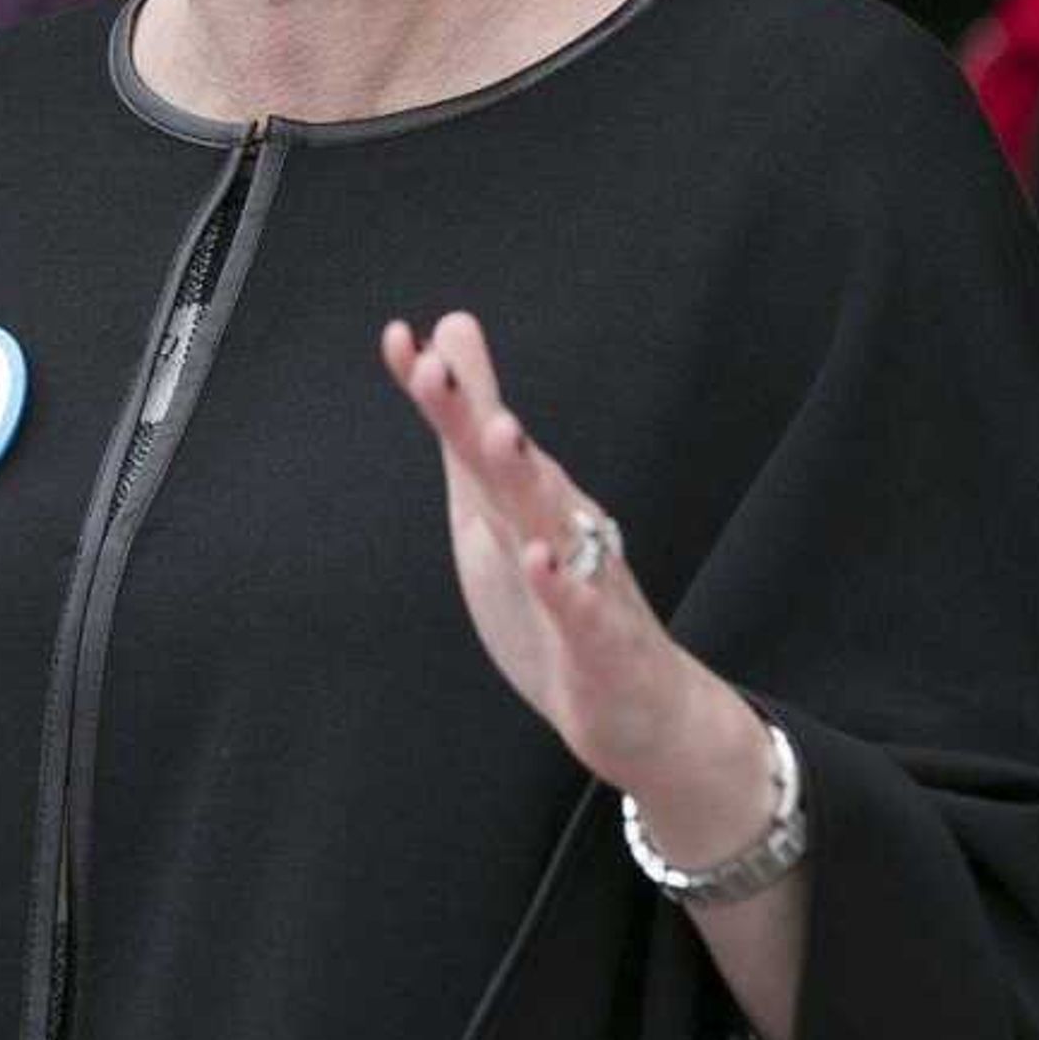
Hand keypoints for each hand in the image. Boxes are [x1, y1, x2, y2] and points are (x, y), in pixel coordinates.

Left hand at [379, 311, 742, 806]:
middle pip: (511, 466)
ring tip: (499, 435)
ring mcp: (586, 579)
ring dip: (526, 479)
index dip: (439, 393)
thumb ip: (468, 425)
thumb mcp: (493, 505)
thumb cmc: (559, 595)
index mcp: (529, 497)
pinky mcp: (601, 642)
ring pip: (553, 523)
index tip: (397, 340)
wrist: (641, 706)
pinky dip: (561, 584)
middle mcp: (559, 524)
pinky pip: (581, 609)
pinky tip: (538, 558)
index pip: (477, 436)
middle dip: (475, 417)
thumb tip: (443, 333)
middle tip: (436, 369)